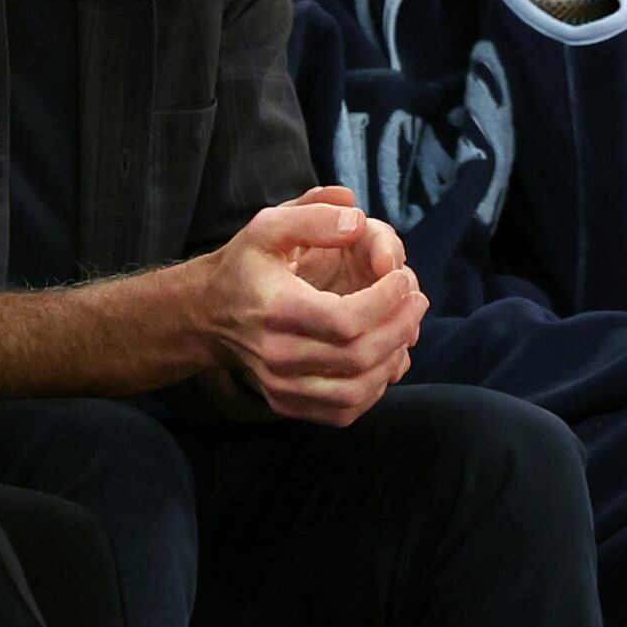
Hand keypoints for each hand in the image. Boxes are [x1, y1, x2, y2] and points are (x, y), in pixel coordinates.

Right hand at [198, 189, 423, 423]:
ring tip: (406, 328)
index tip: (400, 279)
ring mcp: (281, 386)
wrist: (209, 314)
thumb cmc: (246, 266)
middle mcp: (277, 355)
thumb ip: (313, 215)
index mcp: (276, 310)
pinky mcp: (288, 404)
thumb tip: (359, 220)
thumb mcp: (268, 226)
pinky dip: (374, 388)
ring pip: (357, 391)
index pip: (346, 320)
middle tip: (417, 300)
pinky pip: (344, 411)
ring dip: (393, 359)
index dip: (386, 301)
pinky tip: (383, 358)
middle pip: (358, 356)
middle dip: (400, 327)